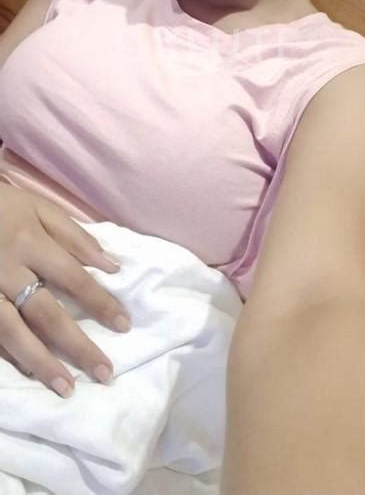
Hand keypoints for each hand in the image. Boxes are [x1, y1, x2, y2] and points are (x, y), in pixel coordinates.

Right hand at [0, 183, 130, 396]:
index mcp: (29, 242)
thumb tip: (111, 265)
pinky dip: (8, 355)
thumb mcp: (38, 207)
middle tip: (104, 372)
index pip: (72, 277)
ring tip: (66, 388)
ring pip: (11, 331)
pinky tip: (28, 374)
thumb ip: (73, 236)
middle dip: (76, 345)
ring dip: (40, 362)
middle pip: (45, 313)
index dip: (99, 302)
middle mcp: (7, 270)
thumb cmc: (1, 206)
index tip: (124, 326)